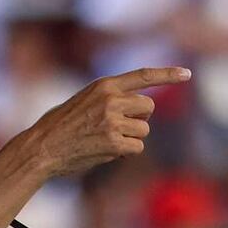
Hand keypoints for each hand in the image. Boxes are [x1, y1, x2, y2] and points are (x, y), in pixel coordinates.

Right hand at [27, 67, 190, 176]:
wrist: (40, 148)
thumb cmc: (58, 126)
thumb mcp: (82, 101)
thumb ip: (109, 99)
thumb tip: (139, 111)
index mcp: (103, 85)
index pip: (142, 76)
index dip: (167, 74)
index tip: (187, 74)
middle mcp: (111, 100)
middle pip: (149, 108)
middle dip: (139, 120)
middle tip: (119, 128)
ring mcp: (113, 121)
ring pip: (143, 130)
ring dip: (130, 138)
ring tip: (104, 141)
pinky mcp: (114, 143)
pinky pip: (136, 148)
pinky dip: (125, 153)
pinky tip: (106, 152)